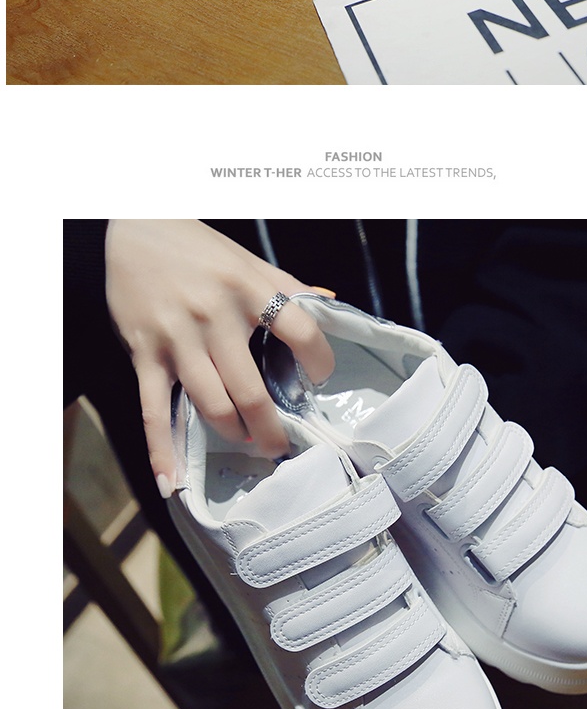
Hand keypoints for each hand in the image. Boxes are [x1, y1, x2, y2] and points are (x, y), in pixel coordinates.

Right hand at [105, 217, 335, 482]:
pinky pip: (154, 409)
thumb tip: (334, 306)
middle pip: (251, 388)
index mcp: (249, 288)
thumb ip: (287, 286)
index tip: (319, 378)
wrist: (131, 228)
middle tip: (280, 447)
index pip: (301, 331)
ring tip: (245, 442)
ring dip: (232, 433)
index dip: (318, 362)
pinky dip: (161, 449)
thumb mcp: (246, 260)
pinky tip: (170, 480)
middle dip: (270, 428)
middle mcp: (215, 315)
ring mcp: (178, 338)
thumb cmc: (196, 248)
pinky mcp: (145, 353)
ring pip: (211, 403)